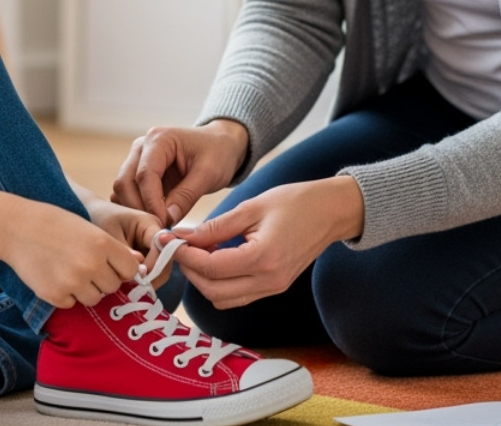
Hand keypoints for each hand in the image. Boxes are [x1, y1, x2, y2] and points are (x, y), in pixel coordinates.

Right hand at [1, 200, 143, 308]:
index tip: (111, 264)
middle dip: (103, 279)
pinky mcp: (55, 295)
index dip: (122, 268)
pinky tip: (54, 276)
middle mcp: (91, 265)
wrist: (16, 227)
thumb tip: (138, 265)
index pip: (130, 269)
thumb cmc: (55, 224)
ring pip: (95, 298)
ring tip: (69, 270)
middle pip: (113, 286)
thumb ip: (113, 248)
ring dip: (86, 289)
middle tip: (84, 265)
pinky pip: (72, 304)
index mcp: (103, 244)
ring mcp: (73, 282)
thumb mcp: (89, 228)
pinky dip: (66, 295)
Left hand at [83, 195, 173, 285]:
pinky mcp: (148, 256)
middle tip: (135, 288)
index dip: (154, 264)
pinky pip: (151, 271)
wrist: (94, 214)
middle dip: (152, 276)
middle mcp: (156, 235)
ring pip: (160, 269)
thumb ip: (125, 251)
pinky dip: (142, 280)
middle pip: (165, 261)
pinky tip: (128, 286)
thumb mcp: (109, 233)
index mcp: (150, 224)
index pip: (162, 247)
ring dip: (148, 280)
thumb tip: (140, 271)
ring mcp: (153, 247)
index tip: (138, 277)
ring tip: (130, 289)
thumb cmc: (101, 219)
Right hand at [113, 120, 248, 227]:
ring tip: (156, 226)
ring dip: (135, 210)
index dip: (151, 203)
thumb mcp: (209, 173)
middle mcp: (142, 146)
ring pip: (123, 190)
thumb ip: (187, 195)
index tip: (163, 224)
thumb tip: (167, 219)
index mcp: (159, 139)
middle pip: (125, 182)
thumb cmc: (218, 153)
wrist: (220, 145)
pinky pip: (128, 193)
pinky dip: (136, 208)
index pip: (145, 175)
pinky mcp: (138, 172)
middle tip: (158, 229)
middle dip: (139, 208)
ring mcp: (137, 159)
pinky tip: (152, 220)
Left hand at [170, 176, 364, 309]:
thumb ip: (215, 226)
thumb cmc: (295, 201)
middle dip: (190, 270)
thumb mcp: (251, 207)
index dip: (185, 255)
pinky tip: (215, 258)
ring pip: (223, 299)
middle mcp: (269, 280)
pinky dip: (220, 282)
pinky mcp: (274, 287)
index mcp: (264, 258)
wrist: (331, 211)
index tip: (168, 240)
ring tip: (196, 252)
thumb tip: (183, 237)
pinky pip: (238, 296)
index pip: (211, 267)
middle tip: (178, 247)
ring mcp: (273, 288)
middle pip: (213, 291)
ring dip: (203, 280)